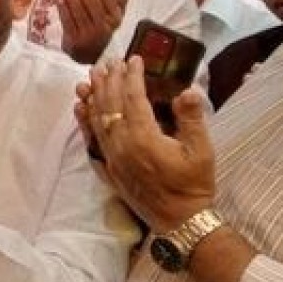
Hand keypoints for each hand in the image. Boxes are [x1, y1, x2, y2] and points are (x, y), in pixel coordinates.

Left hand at [56, 0, 135, 63]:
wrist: (91, 55)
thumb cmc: (103, 27)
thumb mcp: (115, 14)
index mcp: (115, 17)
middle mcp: (104, 26)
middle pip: (91, 1)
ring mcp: (89, 34)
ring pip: (78, 10)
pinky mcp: (75, 40)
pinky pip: (68, 20)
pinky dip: (62, 7)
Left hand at [75, 57, 214, 231]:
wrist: (181, 222)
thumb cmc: (194, 185)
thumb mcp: (202, 151)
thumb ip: (192, 119)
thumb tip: (188, 90)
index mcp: (145, 137)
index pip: (133, 98)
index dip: (132, 77)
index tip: (133, 59)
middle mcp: (123, 145)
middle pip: (110, 106)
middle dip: (108, 81)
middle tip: (106, 62)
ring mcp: (112, 158)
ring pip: (96, 121)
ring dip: (92, 97)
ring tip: (88, 78)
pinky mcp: (108, 169)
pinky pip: (91, 141)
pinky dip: (84, 122)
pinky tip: (80, 109)